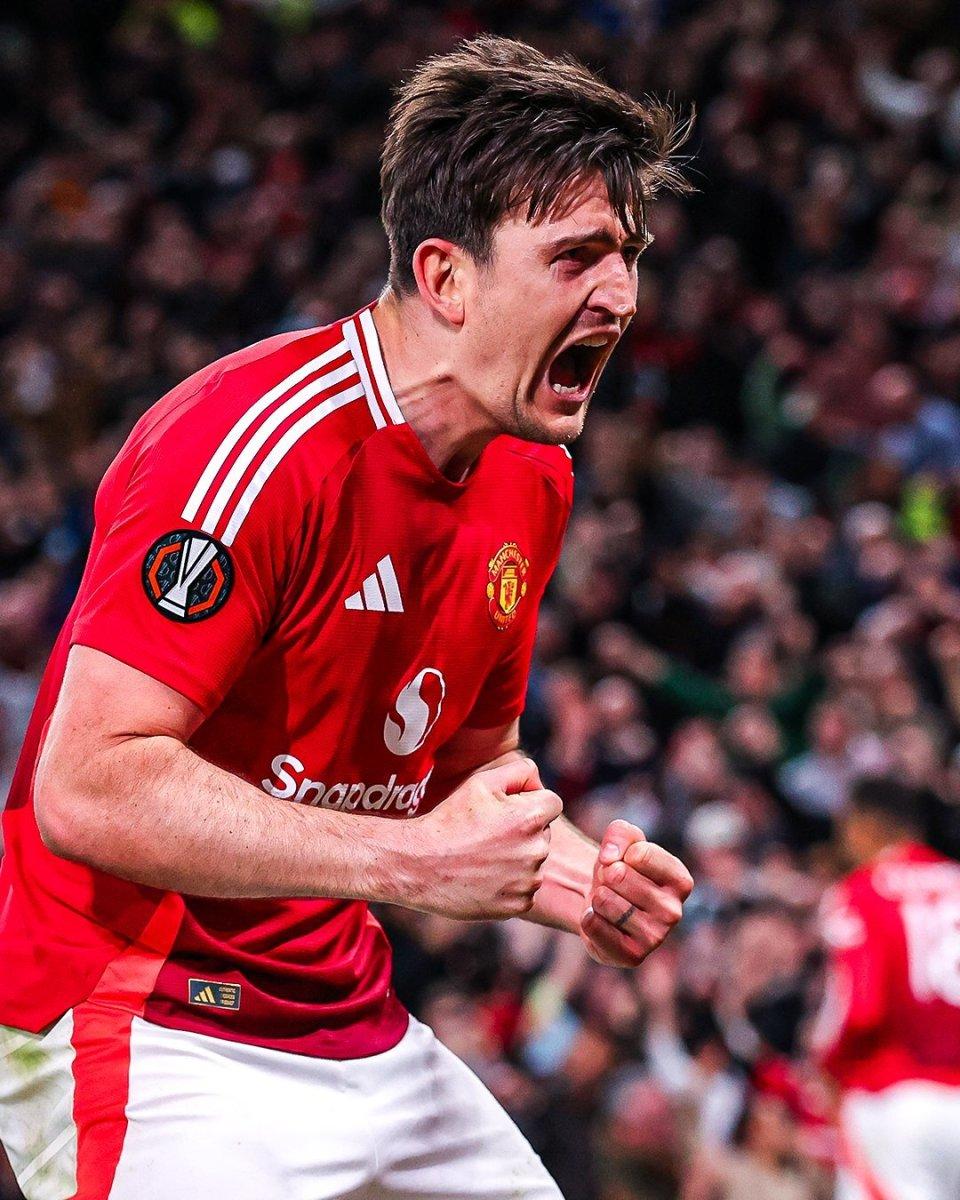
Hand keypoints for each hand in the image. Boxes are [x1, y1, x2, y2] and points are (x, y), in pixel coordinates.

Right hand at [395, 759, 561, 920]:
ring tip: (482, 856)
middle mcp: (537, 851)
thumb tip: (538, 782)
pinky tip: (483, 877)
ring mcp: (528, 882)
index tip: (505, 811)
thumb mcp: (482, 782)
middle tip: (488, 835)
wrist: (418, 865)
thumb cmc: (449, 819)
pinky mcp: (518, 906)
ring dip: (517, 858)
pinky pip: (525, 889)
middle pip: (543, 833)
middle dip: (523, 831)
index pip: (552, 803)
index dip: (529, 802)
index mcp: (531, 818)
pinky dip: (509, 884)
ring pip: (534, 862)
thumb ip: (520, 772)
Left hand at [580, 819, 692, 967]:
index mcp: (680, 880)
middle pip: (619, 876)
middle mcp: (674, 911)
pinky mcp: (632, 956)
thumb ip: (621, 834)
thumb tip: (610, 860)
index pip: (640, 854)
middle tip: (610, 883)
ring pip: (606, 901)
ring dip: (597, 896)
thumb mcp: (623, 840)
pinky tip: (596, 917)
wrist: (603, 902)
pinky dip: (587, 917)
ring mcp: (656, 937)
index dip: (620, 852)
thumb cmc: (619, 868)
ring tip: (605, 900)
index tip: (622, 861)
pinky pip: (593, 926)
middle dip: (605, 874)